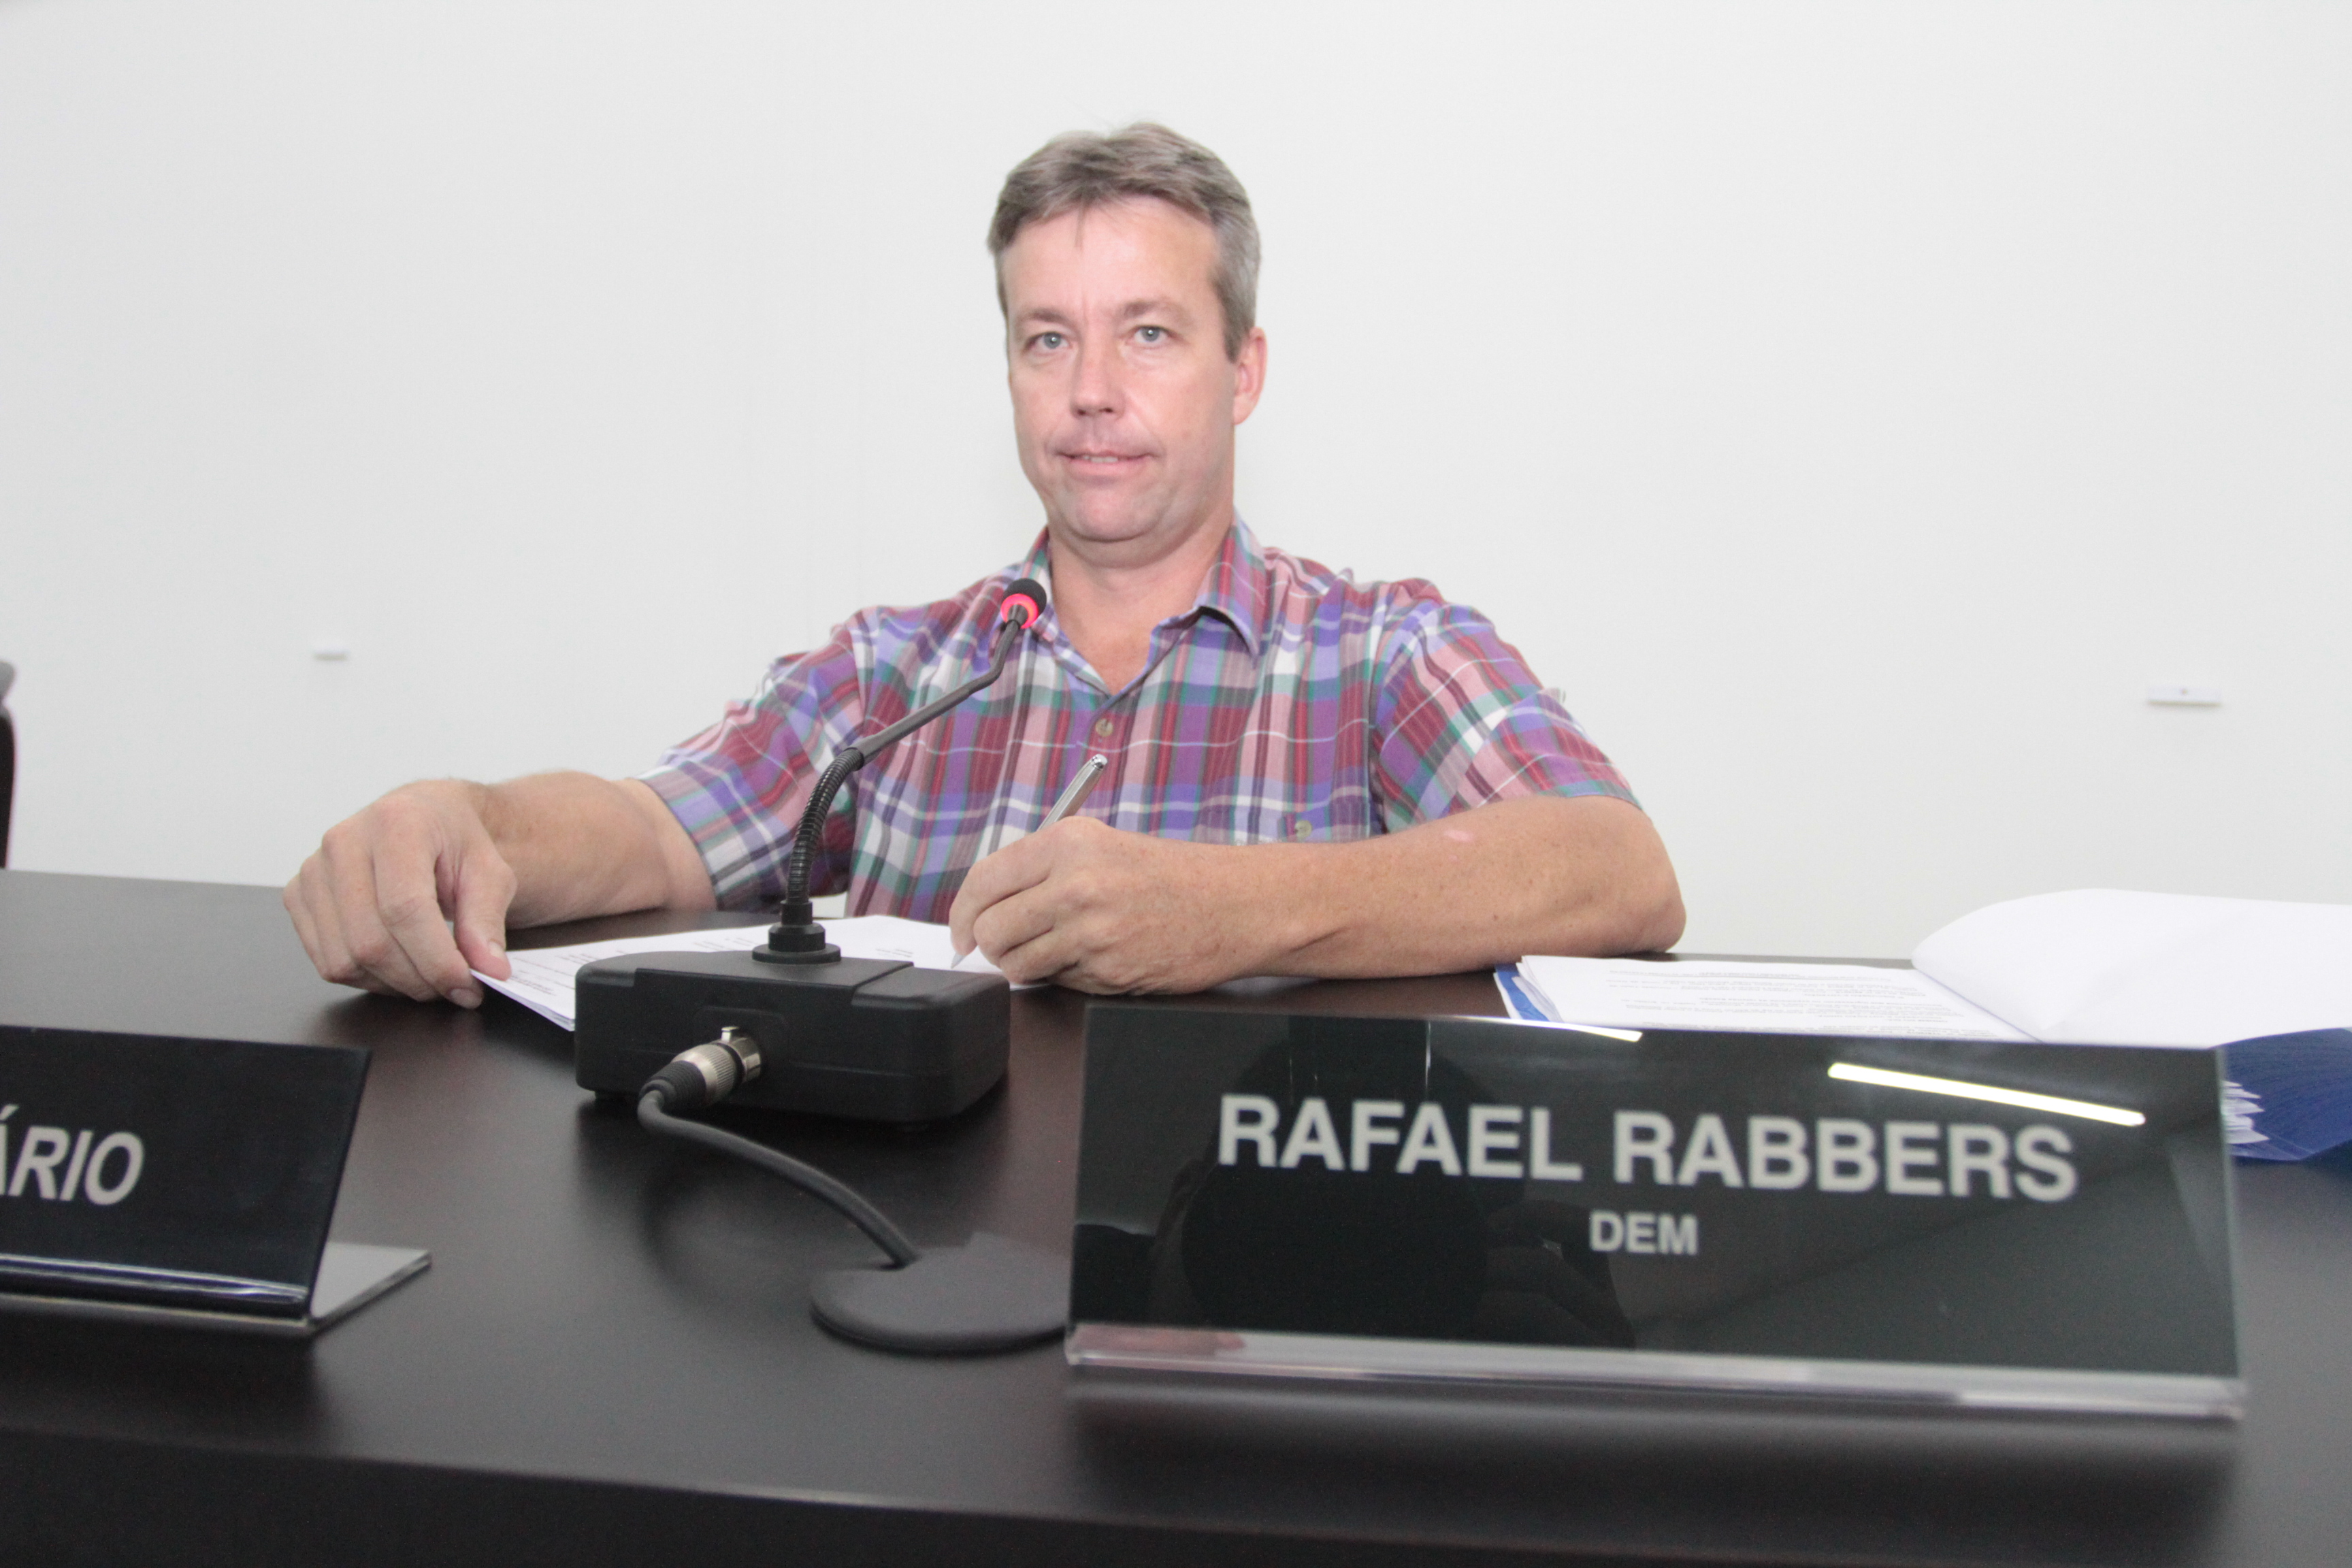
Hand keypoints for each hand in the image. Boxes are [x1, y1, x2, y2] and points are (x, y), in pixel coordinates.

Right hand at [283, 781, 516, 1005]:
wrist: (421, 817)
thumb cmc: (454, 841)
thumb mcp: (489, 871)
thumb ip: (487, 920)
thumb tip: (489, 970)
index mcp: (396, 823)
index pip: (405, 909)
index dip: (437, 960)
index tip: (467, 987)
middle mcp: (344, 842)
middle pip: (371, 942)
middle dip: (419, 979)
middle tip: (454, 987)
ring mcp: (314, 869)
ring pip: (345, 960)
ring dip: (393, 984)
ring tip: (429, 976)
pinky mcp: (298, 894)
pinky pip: (327, 961)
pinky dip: (367, 978)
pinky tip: (398, 966)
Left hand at [948, 818, 1271, 992]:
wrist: (1233, 904)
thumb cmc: (1169, 876)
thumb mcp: (1100, 846)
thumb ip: (1041, 870)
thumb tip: (984, 907)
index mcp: (1067, 842)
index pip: (984, 882)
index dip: (962, 914)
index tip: (960, 932)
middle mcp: (1074, 883)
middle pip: (990, 930)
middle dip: (993, 945)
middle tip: (1011, 945)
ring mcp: (1090, 931)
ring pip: (1016, 964)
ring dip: (1025, 965)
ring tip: (1057, 950)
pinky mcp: (1107, 970)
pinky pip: (1057, 983)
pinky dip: (1064, 978)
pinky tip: (1094, 958)